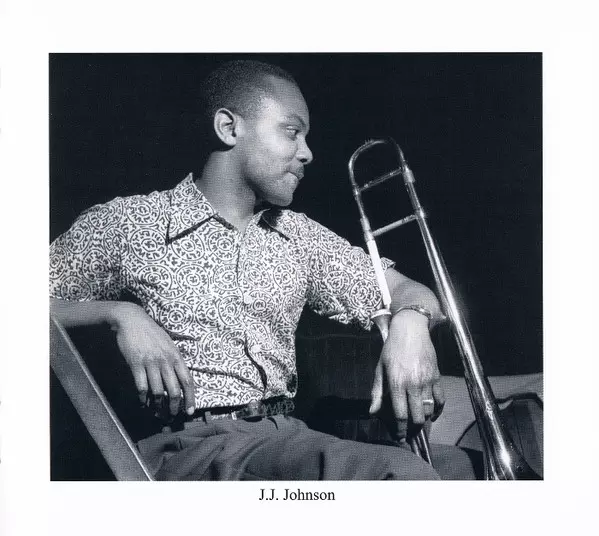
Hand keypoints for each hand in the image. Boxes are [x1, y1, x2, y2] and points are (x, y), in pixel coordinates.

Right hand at [109, 302, 195, 416]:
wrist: (132, 320)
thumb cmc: (152, 332)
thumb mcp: (169, 344)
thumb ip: (174, 359)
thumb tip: (181, 377)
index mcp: (176, 356)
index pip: (188, 381)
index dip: (190, 398)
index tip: (190, 410)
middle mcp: (166, 361)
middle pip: (175, 389)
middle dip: (175, 406)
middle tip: (172, 415)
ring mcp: (151, 362)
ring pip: (158, 391)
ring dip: (158, 405)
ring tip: (157, 412)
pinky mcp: (136, 364)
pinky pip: (142, 386)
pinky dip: (143, 397)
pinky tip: (143, 402)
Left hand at [369, 311, 444, 438]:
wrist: (410, 331)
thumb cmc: (392, 349)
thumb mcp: (380, 369)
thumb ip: (377, 392)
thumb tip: (373, 412)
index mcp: (397, 383)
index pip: (400, 414)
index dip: (400, 430)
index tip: (399, 437)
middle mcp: (413, 384)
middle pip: (417, 417)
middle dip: (412, 429)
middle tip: (408, 433)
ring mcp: (427, 381)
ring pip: (429, 410)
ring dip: (424, 420)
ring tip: (417, 424)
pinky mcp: (437, 377)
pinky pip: (441, 399)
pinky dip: (438, 410)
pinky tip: (432, 414)